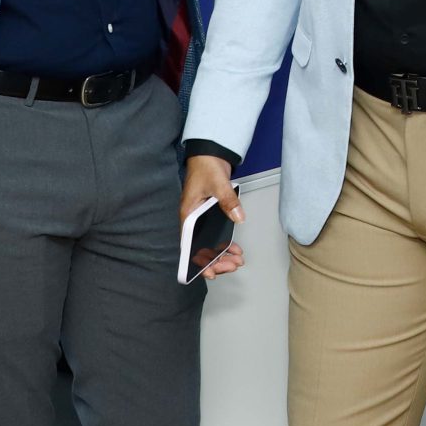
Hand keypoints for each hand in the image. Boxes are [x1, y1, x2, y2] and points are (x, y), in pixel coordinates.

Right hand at [182, 154, 245, 278]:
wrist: (210, 153)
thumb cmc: (206, 166)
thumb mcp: (218, 184)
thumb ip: (228, 201)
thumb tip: (238, 217)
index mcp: (188, 215)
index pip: (190, 246)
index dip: (199, 262)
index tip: (211, 272)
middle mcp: (192, 221)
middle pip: (200, 249)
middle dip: (216, 261)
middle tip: (233, 265)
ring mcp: (201, 220)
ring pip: (208, 245)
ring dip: (222, 255)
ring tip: (237, 260)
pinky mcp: (209, 217)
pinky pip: (215, 236)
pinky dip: (225, 245)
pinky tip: (235, 250)